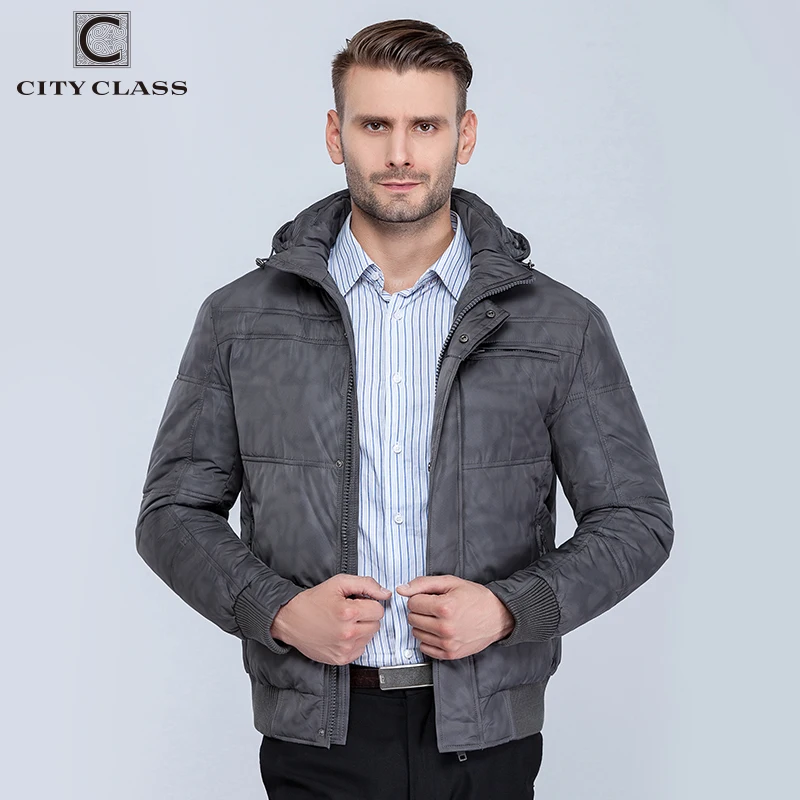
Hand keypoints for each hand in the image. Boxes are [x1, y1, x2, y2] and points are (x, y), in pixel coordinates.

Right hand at [270, 574, 391, 664]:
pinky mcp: (341, 659)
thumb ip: (366, 584)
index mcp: (348, 612)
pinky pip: (361, 650)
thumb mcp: (339, 583)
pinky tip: (342, 634)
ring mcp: (344, 648)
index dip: (369, 603)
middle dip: (367, 616)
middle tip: (350, 612)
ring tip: (344, 623)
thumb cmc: (314, 600)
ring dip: (362, 629)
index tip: (358, 602)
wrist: (291, 619)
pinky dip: (355, 642)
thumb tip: (386, 594)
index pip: (379, 609)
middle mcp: (348, 633)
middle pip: (376, 624)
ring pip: (370, 637)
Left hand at [395, 575, 514, 659]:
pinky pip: (425, 648)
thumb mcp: (450, 582)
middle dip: (420, 611)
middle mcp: (445, 628)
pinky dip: (428, 639)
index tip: (431, 597)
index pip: (412, 603)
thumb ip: (423, 583)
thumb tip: (401, 590)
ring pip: (416, 634)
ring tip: (438, 618)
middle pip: (412, 619)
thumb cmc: (475, 597)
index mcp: (444, 607)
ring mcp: (448, 643)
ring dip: (423, 625)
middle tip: (434, 607)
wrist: (498, 616)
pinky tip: (439, 631)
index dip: (420, 597)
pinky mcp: (450, 654)